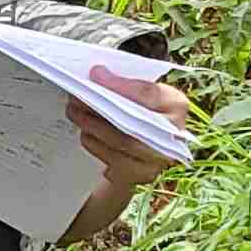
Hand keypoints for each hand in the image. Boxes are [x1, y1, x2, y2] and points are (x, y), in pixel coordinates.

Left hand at [69, 71, 190, 204]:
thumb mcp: (141, 91)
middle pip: (133, 122)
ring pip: (121, 143)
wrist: (147, 144)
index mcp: (176, 105)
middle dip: (100, 108)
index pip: (149, 93)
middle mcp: (174, 135)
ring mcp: (160, 159)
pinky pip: (114, 161)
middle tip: (75, 98)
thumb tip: (96, 75)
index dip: (120, 85)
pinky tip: (84, 132)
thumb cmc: (142, 110)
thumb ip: (124, 83)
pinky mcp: (143, 175)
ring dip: (92, 127)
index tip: (95, 75)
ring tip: (74, 112)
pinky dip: (95, 145)